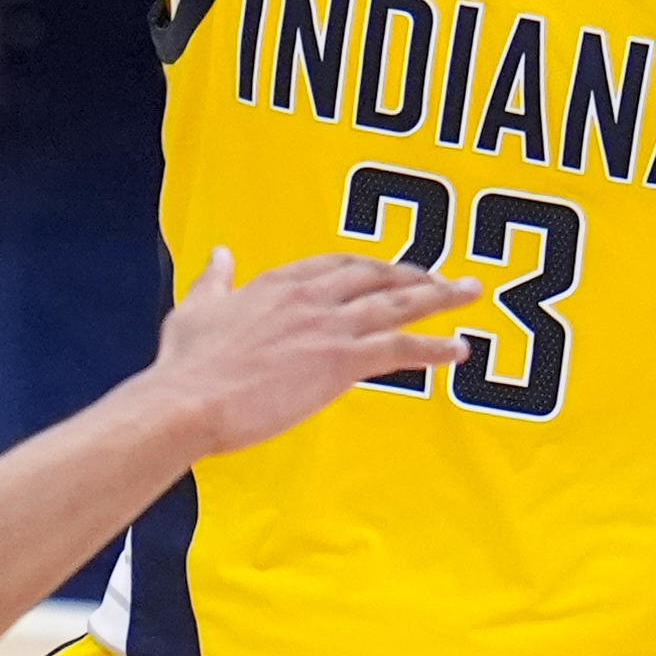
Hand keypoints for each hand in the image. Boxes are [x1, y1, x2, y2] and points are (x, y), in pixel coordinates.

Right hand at [132, 249, 473, 459]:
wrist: (188, 401)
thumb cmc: (185, 365)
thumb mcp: (195, 308)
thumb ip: (214, 279)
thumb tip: (220, 254)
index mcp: (276, 284)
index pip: (336, 265)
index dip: (369, 266)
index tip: (390, 270)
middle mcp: (310, 297)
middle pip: (377, 276)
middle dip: (416, 274)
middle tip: (446, 278)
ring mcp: (329, 327)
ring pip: (399, 304)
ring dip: (440, 297)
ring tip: (470, 294)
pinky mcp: (341, 361)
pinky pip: (401, 349)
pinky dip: (435, 347)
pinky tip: (459, 349)